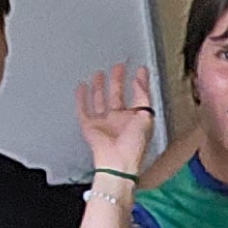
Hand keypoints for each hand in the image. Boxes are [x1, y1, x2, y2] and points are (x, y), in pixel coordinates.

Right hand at [75, 62, 156, 179]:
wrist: (117, 161)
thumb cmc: (134, 144)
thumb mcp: (146, 117)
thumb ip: (143, 97)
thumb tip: (139, 81)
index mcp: (134, 119)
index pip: (137, 97)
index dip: (139, 83)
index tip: (139, 70)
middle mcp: (118, 120)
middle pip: (117, 96)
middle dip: (117, 81)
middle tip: (117, 67)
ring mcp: (103, 123)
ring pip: (99, 100)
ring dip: (99, 87)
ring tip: (99, 73)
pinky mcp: (89, 127)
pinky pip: (83, 110)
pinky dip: (81, 98)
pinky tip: (81, 87)